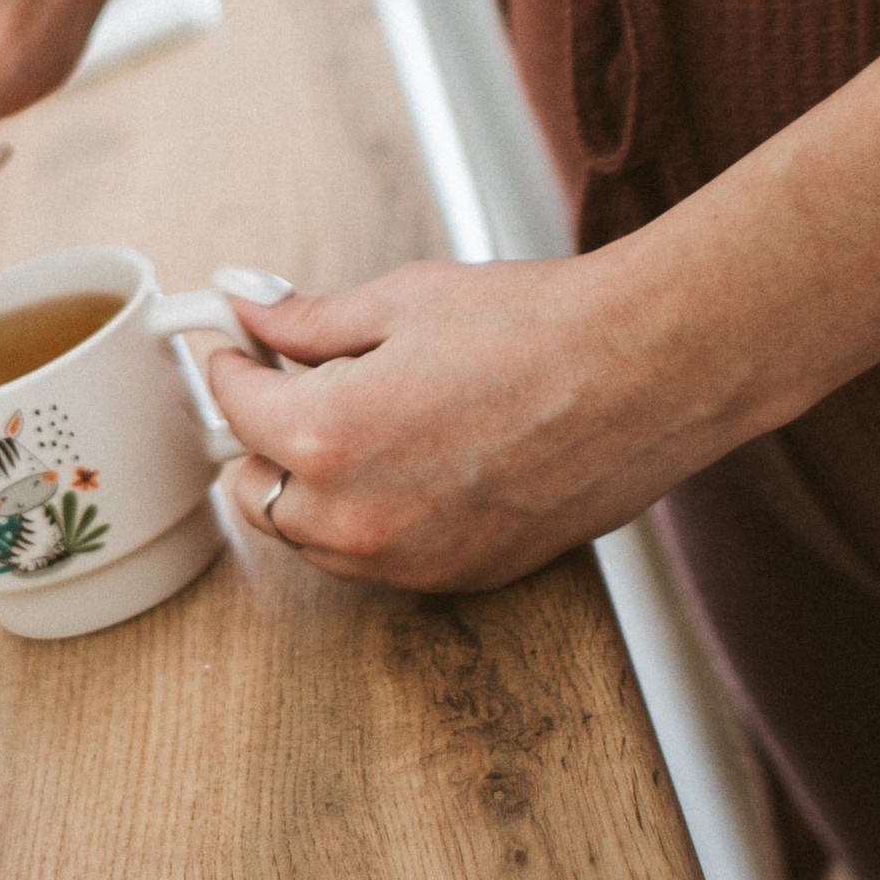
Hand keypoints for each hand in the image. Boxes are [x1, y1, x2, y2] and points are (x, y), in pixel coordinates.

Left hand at [205, 252, 728, 592]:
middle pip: (251, 490)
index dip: (232, 364)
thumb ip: (308, 319)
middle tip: (293, 383)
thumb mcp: (402, 301)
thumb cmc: (538, 329)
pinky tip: (411, 460)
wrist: (647, 374)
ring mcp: (408, 560)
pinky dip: (369, 519)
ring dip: (309, 486)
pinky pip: (375, 560)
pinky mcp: (458, 577)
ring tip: (362, 418)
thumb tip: (248, 306)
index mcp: (325, 436)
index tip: (240, 345)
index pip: (234, 408)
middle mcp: (356, 518)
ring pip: (309, 538)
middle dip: (261, 436)